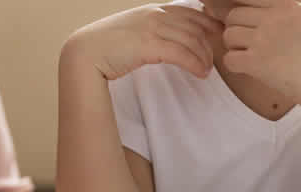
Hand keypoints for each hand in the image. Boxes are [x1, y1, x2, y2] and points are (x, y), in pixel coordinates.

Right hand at [63, 3, 222, 80]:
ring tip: (207, 70)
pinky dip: (195, 64)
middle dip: (209, 42)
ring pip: (192, 40)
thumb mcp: (129, 32)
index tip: (216, 36)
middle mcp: (154, 14)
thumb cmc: (103, 47)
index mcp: (151, 10)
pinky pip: (181, 53)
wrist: (84, 53)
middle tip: (214, 59)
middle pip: (195, 25)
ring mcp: (152, 28)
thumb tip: (159, 42)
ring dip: (204, 57)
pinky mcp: (149, 45)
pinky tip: (200, 73)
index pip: (189, 12)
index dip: (207, 23)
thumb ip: (147, 32)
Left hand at [222, 0, 300, 104]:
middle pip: (234, 15)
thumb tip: (268, 15)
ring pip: (228, 35)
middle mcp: (273, 18)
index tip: (248, 24)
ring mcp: (263, 39)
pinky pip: (229, 58)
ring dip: (234, 46)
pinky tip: (248, 68)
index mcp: (286, 5)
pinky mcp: (256, 62)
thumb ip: (287, 14)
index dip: (244, 12)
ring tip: (249, 56)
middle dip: (236, 28)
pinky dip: (234, 64)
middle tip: (248, 43)